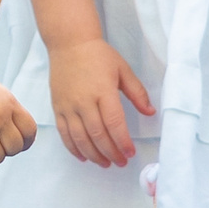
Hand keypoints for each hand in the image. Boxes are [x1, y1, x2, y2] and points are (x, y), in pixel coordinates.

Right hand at [47, 37, 152, 167]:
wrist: (69, 44)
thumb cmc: (98, 55)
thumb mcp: (123, 70)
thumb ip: (138, 93)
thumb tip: (150, 112)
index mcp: (103, 91)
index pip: (114, 123)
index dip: (123, 142)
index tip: (130, 153)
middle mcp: (84, 101)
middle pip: (97, 135)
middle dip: (111, 153)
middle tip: (121, 162)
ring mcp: (68, 106)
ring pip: (80, 138)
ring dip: (93, 155)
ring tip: (105, 163)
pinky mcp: (58, 108)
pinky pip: (64, 134)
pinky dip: (74, 148)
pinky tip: (84, 157)